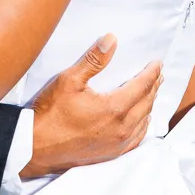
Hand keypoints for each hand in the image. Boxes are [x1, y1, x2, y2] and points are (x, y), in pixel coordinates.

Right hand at [21, 35, 161, 178]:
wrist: (36, 148)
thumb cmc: (51, 113)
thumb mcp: (69, 80)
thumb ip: (93, 60)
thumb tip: (112, 39)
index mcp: (115, 108)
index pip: (142, 86)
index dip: (151, 73)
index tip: (157, 63)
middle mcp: (121, 128)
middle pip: (146, 103)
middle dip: (153, 87)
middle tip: (158, 75)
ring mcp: (117, 144)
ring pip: (143, 122)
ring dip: (149, 105)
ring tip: (151, 93)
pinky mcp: (110, 155)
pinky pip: (136, 139)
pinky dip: (142, 126)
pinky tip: (141, 121)